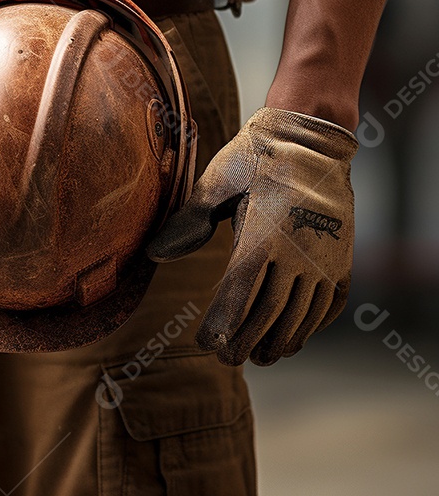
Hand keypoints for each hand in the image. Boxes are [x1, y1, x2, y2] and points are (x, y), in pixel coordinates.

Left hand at [147, 107, 356, 365]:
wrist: (309, 136)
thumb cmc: (254, 158)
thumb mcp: (217, 182)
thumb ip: (189, 220)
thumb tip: (153, 253)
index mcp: (263, 235)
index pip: (239, 293)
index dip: (222, 324)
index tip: (206, 344)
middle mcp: (298, 252)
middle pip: (271, 312)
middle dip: (248, 341)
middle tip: (229, 359)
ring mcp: (325, 257)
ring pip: (303, 313)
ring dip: (282, 340)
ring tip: (263, 357)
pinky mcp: (342, 256)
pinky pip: (329, 303)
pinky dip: (313, 325)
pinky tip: (297, 336)